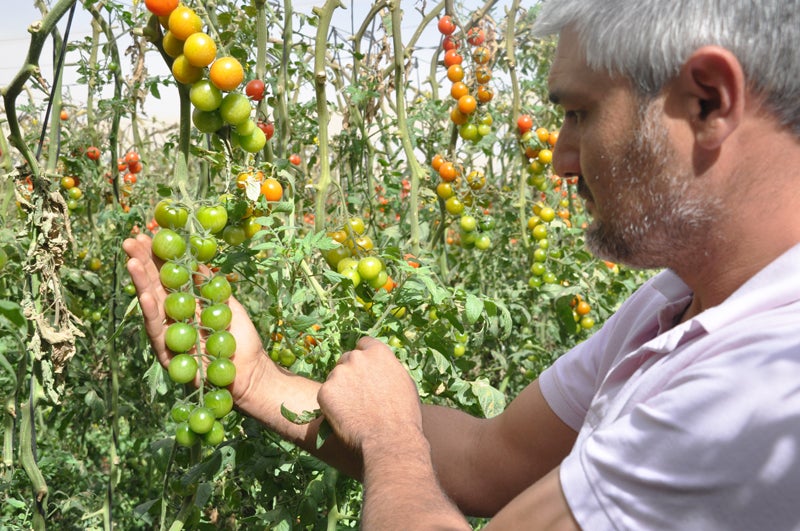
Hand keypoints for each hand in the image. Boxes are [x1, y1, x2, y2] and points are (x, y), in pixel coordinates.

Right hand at [123, 234, 268, 405]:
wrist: (250, 372)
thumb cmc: (239, 339)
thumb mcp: (226, 303)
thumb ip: (208, 284)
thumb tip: (195, 258)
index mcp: (186, 304)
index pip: (166, 275)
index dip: (156, 256)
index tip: (146, 234)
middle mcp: (173, 318)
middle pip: (153, 286)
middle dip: (141, 263)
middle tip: (129, 240)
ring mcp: (168, 336)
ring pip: (150, 306)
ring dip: (141, 283)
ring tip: (132, 261)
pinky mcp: (167, 355)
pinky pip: (158, 331)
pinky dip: (151, 312)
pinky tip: (145, 295)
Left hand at [317, 337, 422, 449]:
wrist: (390, 439)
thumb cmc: (404, 415)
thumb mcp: (404, 383)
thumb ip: (388, 369)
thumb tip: (381, 367)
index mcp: (378, 352)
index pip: (364, 344)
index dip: (365, 357)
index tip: (365, 370)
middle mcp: (356, 357)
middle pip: (347, 359)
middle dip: (351, 373)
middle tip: (358, 394)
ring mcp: (339, 373)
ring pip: (335, 377)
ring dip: (341, 388)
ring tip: (354, 410)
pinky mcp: (325, 391)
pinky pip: (326, 394)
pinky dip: (331, 404)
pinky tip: (344, 417)